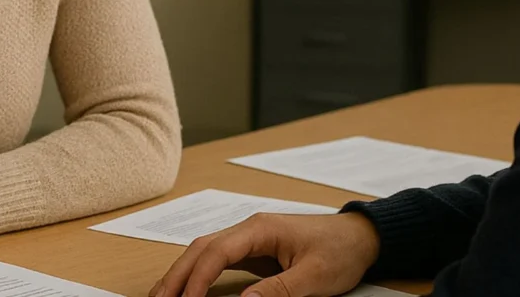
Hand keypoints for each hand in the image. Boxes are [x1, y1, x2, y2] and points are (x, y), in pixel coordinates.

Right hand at [153, 213, 381, 296]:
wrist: (357, 237)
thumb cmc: (339, 252)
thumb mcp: (313, 278)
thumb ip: (277, 290)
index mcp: (260, 229)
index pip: (217, 252)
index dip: (197, 278)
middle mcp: (248, 229)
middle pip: (200, 248)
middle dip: (177, 275)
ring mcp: (248, 238)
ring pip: (204, 252)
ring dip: (182, 273)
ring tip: (162, 295)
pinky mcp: (251, 249)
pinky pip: (216, 260)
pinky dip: (198, 273)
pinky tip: (188, 288)